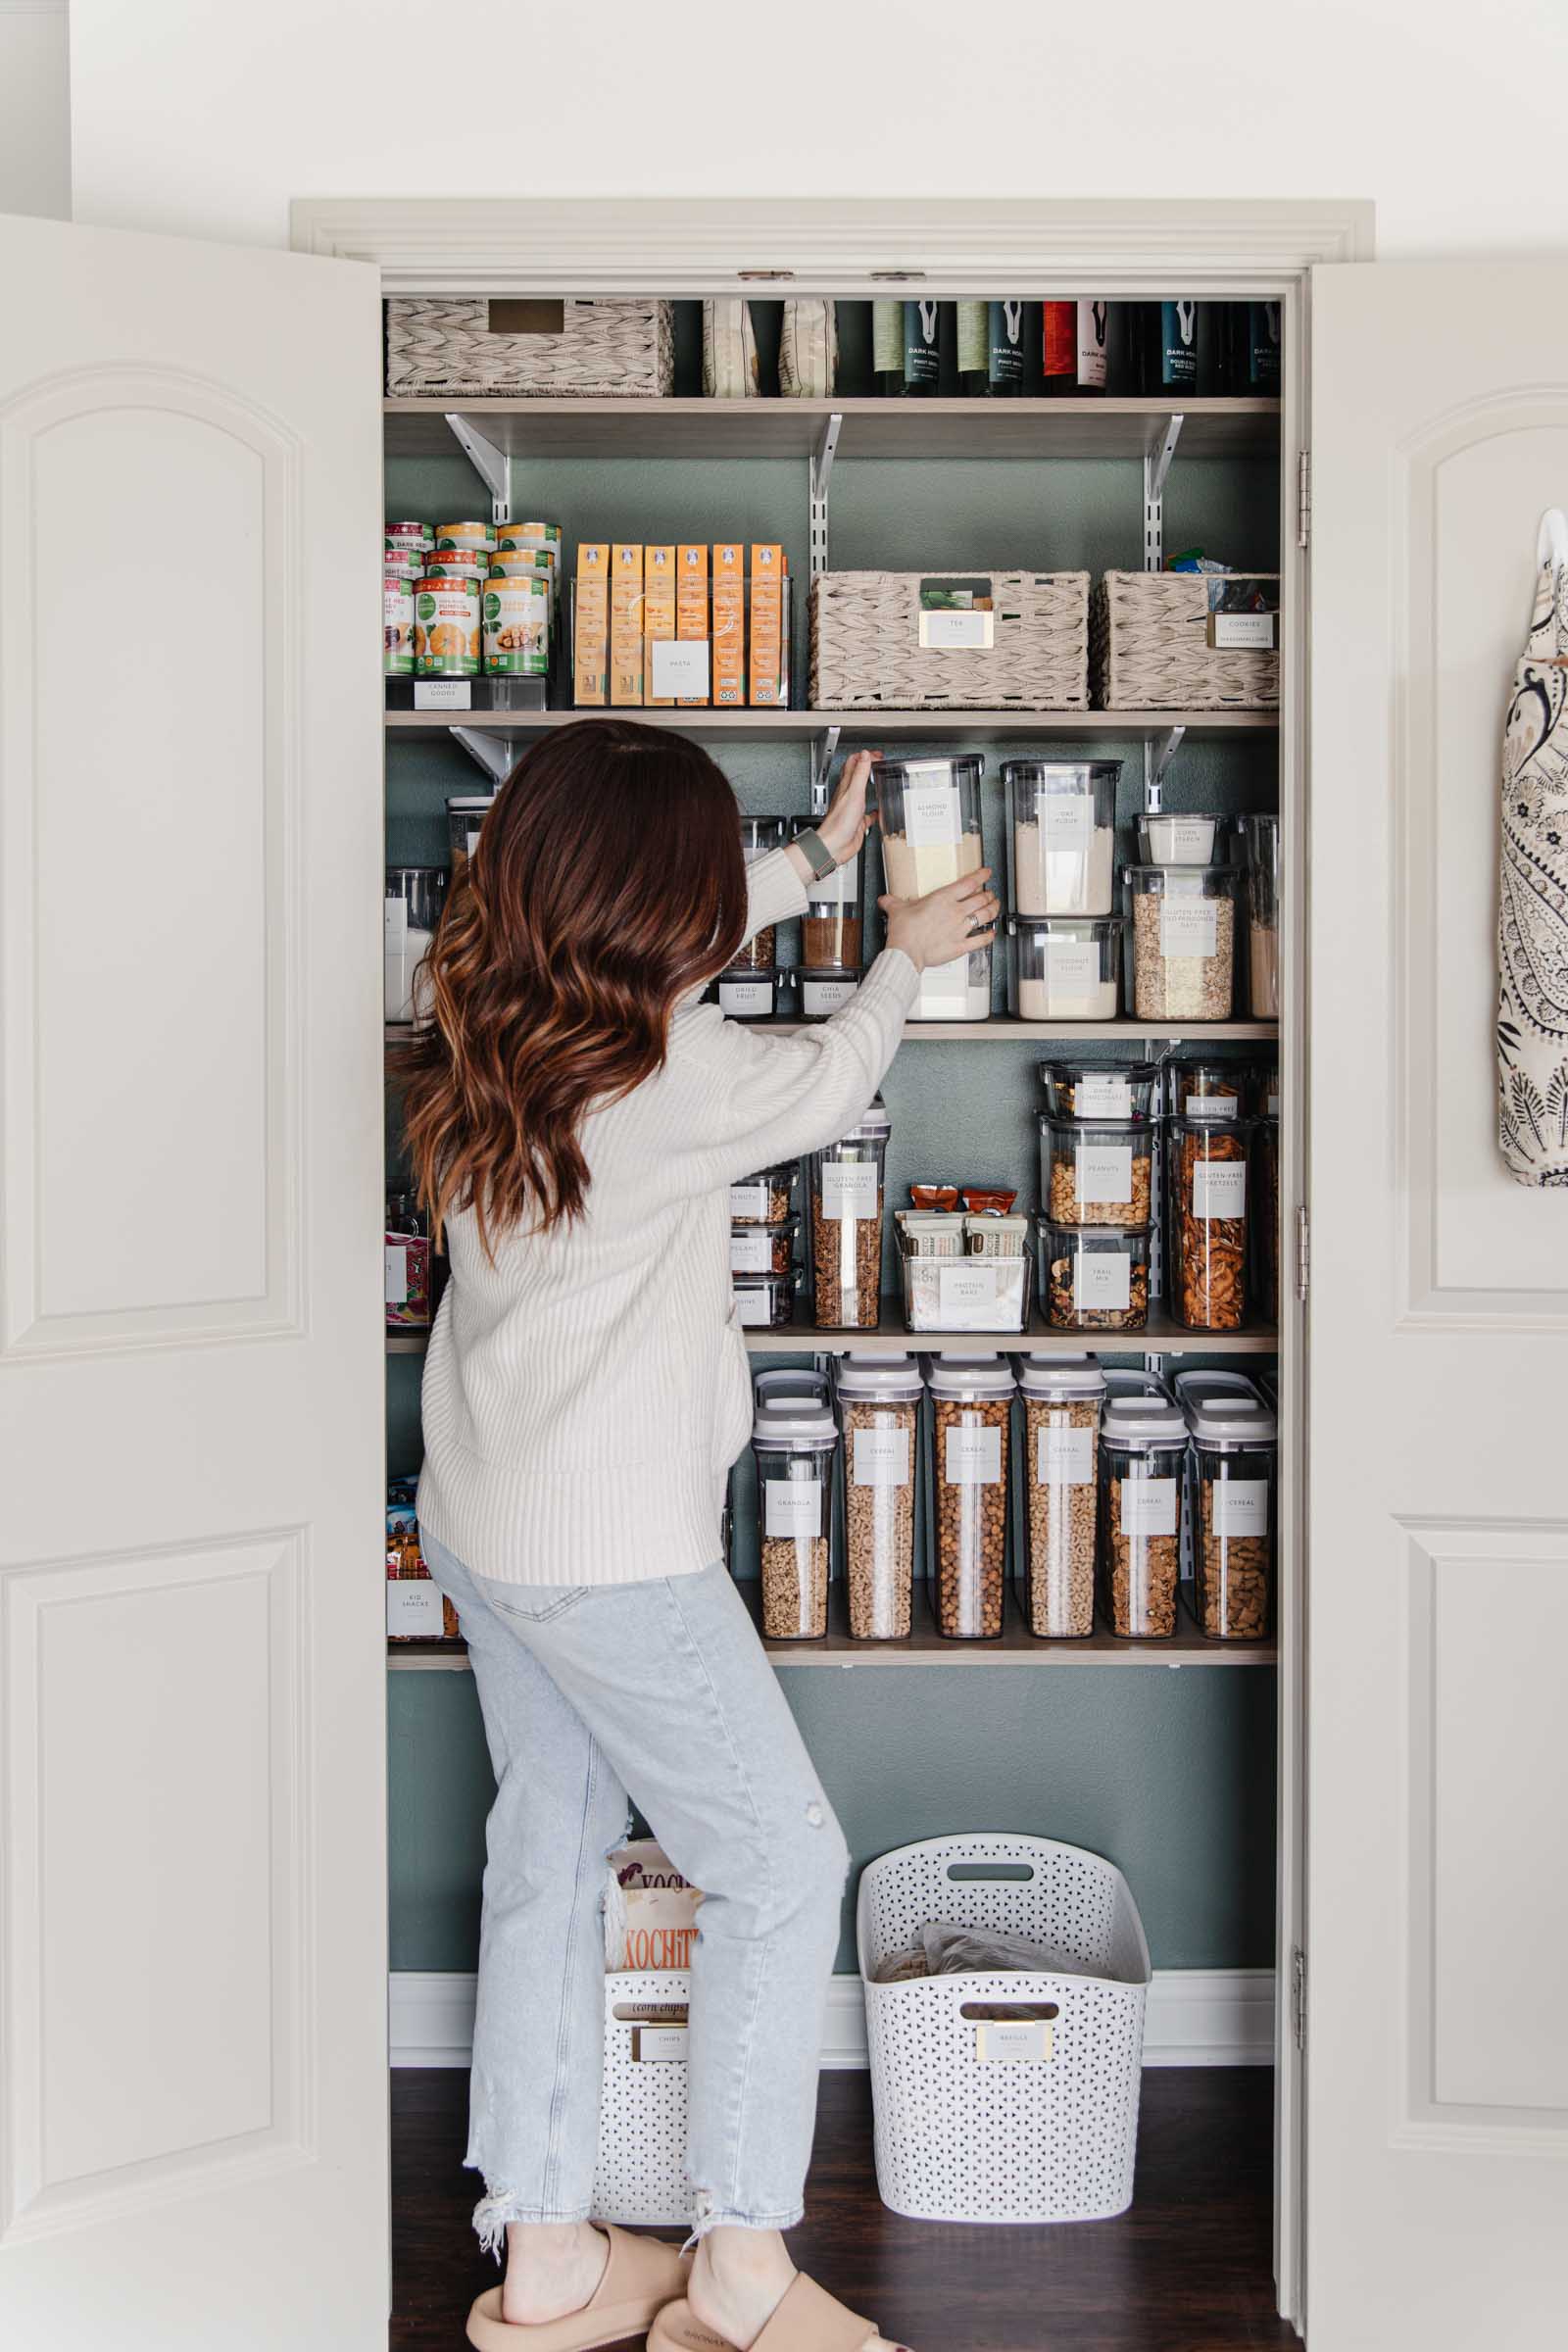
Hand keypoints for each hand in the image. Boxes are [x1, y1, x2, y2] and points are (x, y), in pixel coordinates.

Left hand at [815, 749, 879, 868]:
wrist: (834, 846)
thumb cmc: (840, 823)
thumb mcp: (854, 793)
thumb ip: (859, 773)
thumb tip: (864, 755)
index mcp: (846, 786)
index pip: (853, 763)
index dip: (864, 756)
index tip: (877, 754)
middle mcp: (848, 796)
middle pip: (856, 775)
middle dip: (867, 765)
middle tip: (877, 761)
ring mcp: (853, 809)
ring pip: (861, 792)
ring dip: (869, 784)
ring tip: (878, 779)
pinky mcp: (857, 822)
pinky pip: (867, 815)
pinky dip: (874, 811)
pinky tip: (877, 811)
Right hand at [879, 868, 998, 972]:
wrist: (906, 952)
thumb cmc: (904, 932)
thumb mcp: (896, 910)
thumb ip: (893, 902)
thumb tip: (885, 899)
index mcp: (943, 899)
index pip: (968, 883)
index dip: (981, 876)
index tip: (986, 873)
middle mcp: (955, 912)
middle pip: (981, 899)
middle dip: (989, 894)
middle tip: (990, 893)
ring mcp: (960, 929)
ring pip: (985, 916)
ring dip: (993, 909)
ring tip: (995, 906)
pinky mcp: (961, 946)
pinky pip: (980, 940)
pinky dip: (988, 936)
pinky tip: (991, 934)